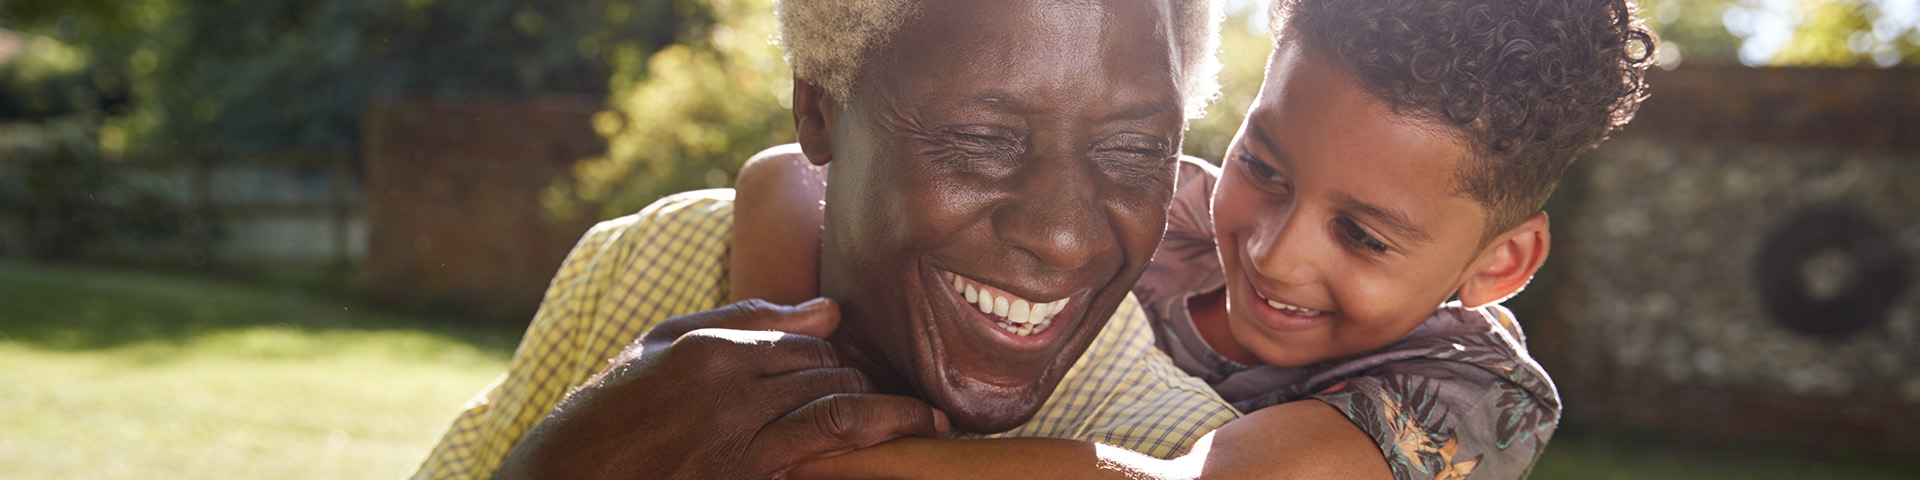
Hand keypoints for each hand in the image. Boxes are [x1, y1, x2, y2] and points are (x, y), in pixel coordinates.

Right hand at [492, 298, 949, 479]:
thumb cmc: (602, 419)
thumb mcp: (657, 350)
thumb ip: (741, 321)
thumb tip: (828, 309)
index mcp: (711, 350)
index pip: (809, 341)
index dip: (843, 356)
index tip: (865, 371)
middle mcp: (730, 391)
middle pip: (831, 374)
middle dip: (870, 385)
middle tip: (905, 400)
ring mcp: (738, 446)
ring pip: (838, 414)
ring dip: (886, 417)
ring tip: (923, 423)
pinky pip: (819, 461)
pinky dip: (858, 451)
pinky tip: (893, 448)